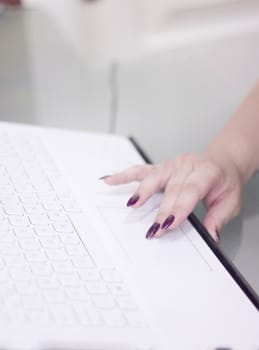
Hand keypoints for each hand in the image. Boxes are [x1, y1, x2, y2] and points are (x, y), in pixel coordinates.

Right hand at [100, 152, 242, 241]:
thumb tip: (210, 237)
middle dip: (161, 210)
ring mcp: (172, 164)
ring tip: (132, 204)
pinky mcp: (161, 166)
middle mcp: (187, 165)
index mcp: (207, 171)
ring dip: (142, 191)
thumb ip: (218, 218)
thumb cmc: (225, 182)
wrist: (222, 163)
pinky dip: (125, 175)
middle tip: (153, 229)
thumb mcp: (231, 201)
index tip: (168, 224)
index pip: (190, 190)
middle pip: (170, 187)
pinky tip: (111, 180)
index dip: (179, 207)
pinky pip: (141, 170)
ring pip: (154, 176)